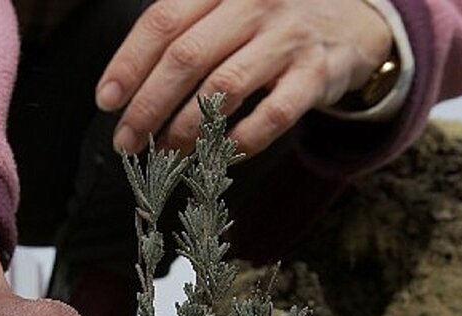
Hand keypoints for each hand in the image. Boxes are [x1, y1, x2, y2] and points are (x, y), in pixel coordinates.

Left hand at [96, 0, 392, 154]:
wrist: (355, 18)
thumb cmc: (270, 17)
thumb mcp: (227, 3)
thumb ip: (184, 27)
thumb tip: (128, 84)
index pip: (164, 21)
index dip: (129, 63)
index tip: (106, 100)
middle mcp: (254, 2)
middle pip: (186, 58)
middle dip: (148, 105)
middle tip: (126, 140)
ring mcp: (288, 37)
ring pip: (223, 89)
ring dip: (186, 128)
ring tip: (166, 151)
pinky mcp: (316, 74)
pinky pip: (271, 116)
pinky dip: (240, 141)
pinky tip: (219, 155)